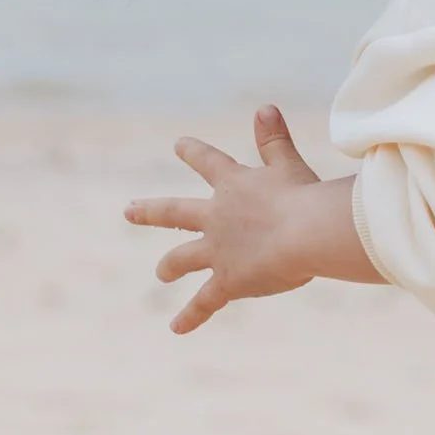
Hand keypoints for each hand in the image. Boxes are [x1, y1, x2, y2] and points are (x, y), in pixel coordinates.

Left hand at [125, 106, 378, 333]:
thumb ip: (274, 140)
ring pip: (183, 259)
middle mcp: (217, 217)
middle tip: (128, 211)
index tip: (178, 144)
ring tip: (160, 274)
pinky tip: (175, 328)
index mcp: (234, 185)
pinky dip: (191, 316)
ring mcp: (218, 251)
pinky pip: (205, 302)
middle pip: (175, 213)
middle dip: (151, 212)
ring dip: (170, 266)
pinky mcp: (228, 281)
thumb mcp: (288, 164)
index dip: (193, 152)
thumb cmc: (304, 197)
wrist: (306, 233)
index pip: (208, 162)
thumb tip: (263, 106)